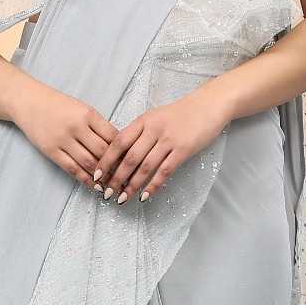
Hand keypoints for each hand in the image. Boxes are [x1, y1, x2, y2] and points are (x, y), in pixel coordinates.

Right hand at [12, 78, 118, 189]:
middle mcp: (76, 127)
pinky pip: (72, 168)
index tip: (131, 162)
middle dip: (116, 166)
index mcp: (88, 114)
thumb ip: (98, 126)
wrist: (29, 102)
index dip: (124, 151)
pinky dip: (85, 179)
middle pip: (103, 151)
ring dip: (102, 176)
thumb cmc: (58, 105)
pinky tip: (94, 186)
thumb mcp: (82, 108)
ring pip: (89, 162)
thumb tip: (117, 147)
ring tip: (112, 185)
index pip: (113, 136)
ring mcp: (63, 139)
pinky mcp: (51, 150)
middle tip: (125, 178)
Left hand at [95, 85, 230, 203]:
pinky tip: (144, 196)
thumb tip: (120, 154)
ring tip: (122, 198)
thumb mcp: (155, 117)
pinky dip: (153, 185)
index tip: (97, 175)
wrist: (208, 106)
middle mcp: (153, 130)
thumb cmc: (180, 114)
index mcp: (143, 121)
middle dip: (115, 178)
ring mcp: (168, 140)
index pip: (118, 142)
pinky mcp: (183, 150)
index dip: (106, 160)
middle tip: (106, 193)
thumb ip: (139, 132)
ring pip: (145, 167)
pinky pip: (164, 171)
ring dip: (131, 185)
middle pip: (129, 158)